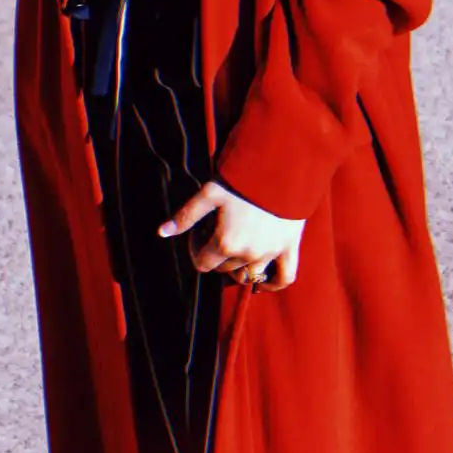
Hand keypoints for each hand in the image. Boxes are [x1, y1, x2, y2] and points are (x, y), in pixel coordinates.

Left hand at [158, 180, 304, 290]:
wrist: (281, 168)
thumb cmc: (241, 180)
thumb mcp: (209, 193)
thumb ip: (186, 216)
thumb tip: (162, 232)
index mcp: (225, 243)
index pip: (202, 264)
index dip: (197, 250)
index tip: (201, 232)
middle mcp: (247, 255)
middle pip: (223, 270)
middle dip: (217, 254)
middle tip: (219, 232)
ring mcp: (270, 254)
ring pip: (248, 276)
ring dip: (238, 267)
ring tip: (237, 247)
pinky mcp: (289, 249)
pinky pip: (284, 278)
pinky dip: (272, 284)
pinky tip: (263, 284)